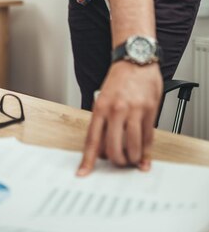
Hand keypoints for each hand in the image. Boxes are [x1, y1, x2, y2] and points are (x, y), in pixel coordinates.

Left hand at [77, 61, 162, 175]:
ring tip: (131, 158)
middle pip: (113, 147)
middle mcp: (116, 110)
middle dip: (116, 161)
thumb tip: (101, 144)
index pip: (92, 139)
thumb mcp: (103, 96)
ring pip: (132, 146)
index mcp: (100, 107)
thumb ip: (103, 119)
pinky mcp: (149, 111)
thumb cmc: (120, 78)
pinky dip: (146, 151)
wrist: (136, 59)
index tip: (83, 172)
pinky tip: (144, 157)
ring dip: (131, 158)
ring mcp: (133, 111)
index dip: (88, 159)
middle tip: (118, 162)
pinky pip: (147, 138)